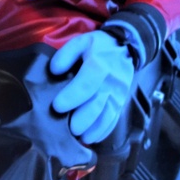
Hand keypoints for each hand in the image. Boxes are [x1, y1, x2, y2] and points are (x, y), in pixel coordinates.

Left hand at [49, 30, 133, 144]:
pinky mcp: (121, 103)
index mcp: (99, 65)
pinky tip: (92, 138)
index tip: (57, 106)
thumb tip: (55, 70)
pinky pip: (113, 119)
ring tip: (79, 137)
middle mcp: (111, 82)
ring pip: (107, 115)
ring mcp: (118, 94)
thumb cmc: (98, 47)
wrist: (124, 48)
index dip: (72, 96)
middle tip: (68, 129)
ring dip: (93, 129)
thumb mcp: (81, 42)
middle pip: (97, 104)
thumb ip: (66, 54)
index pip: (87, 83)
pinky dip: (103, 131)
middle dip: (82, 119)